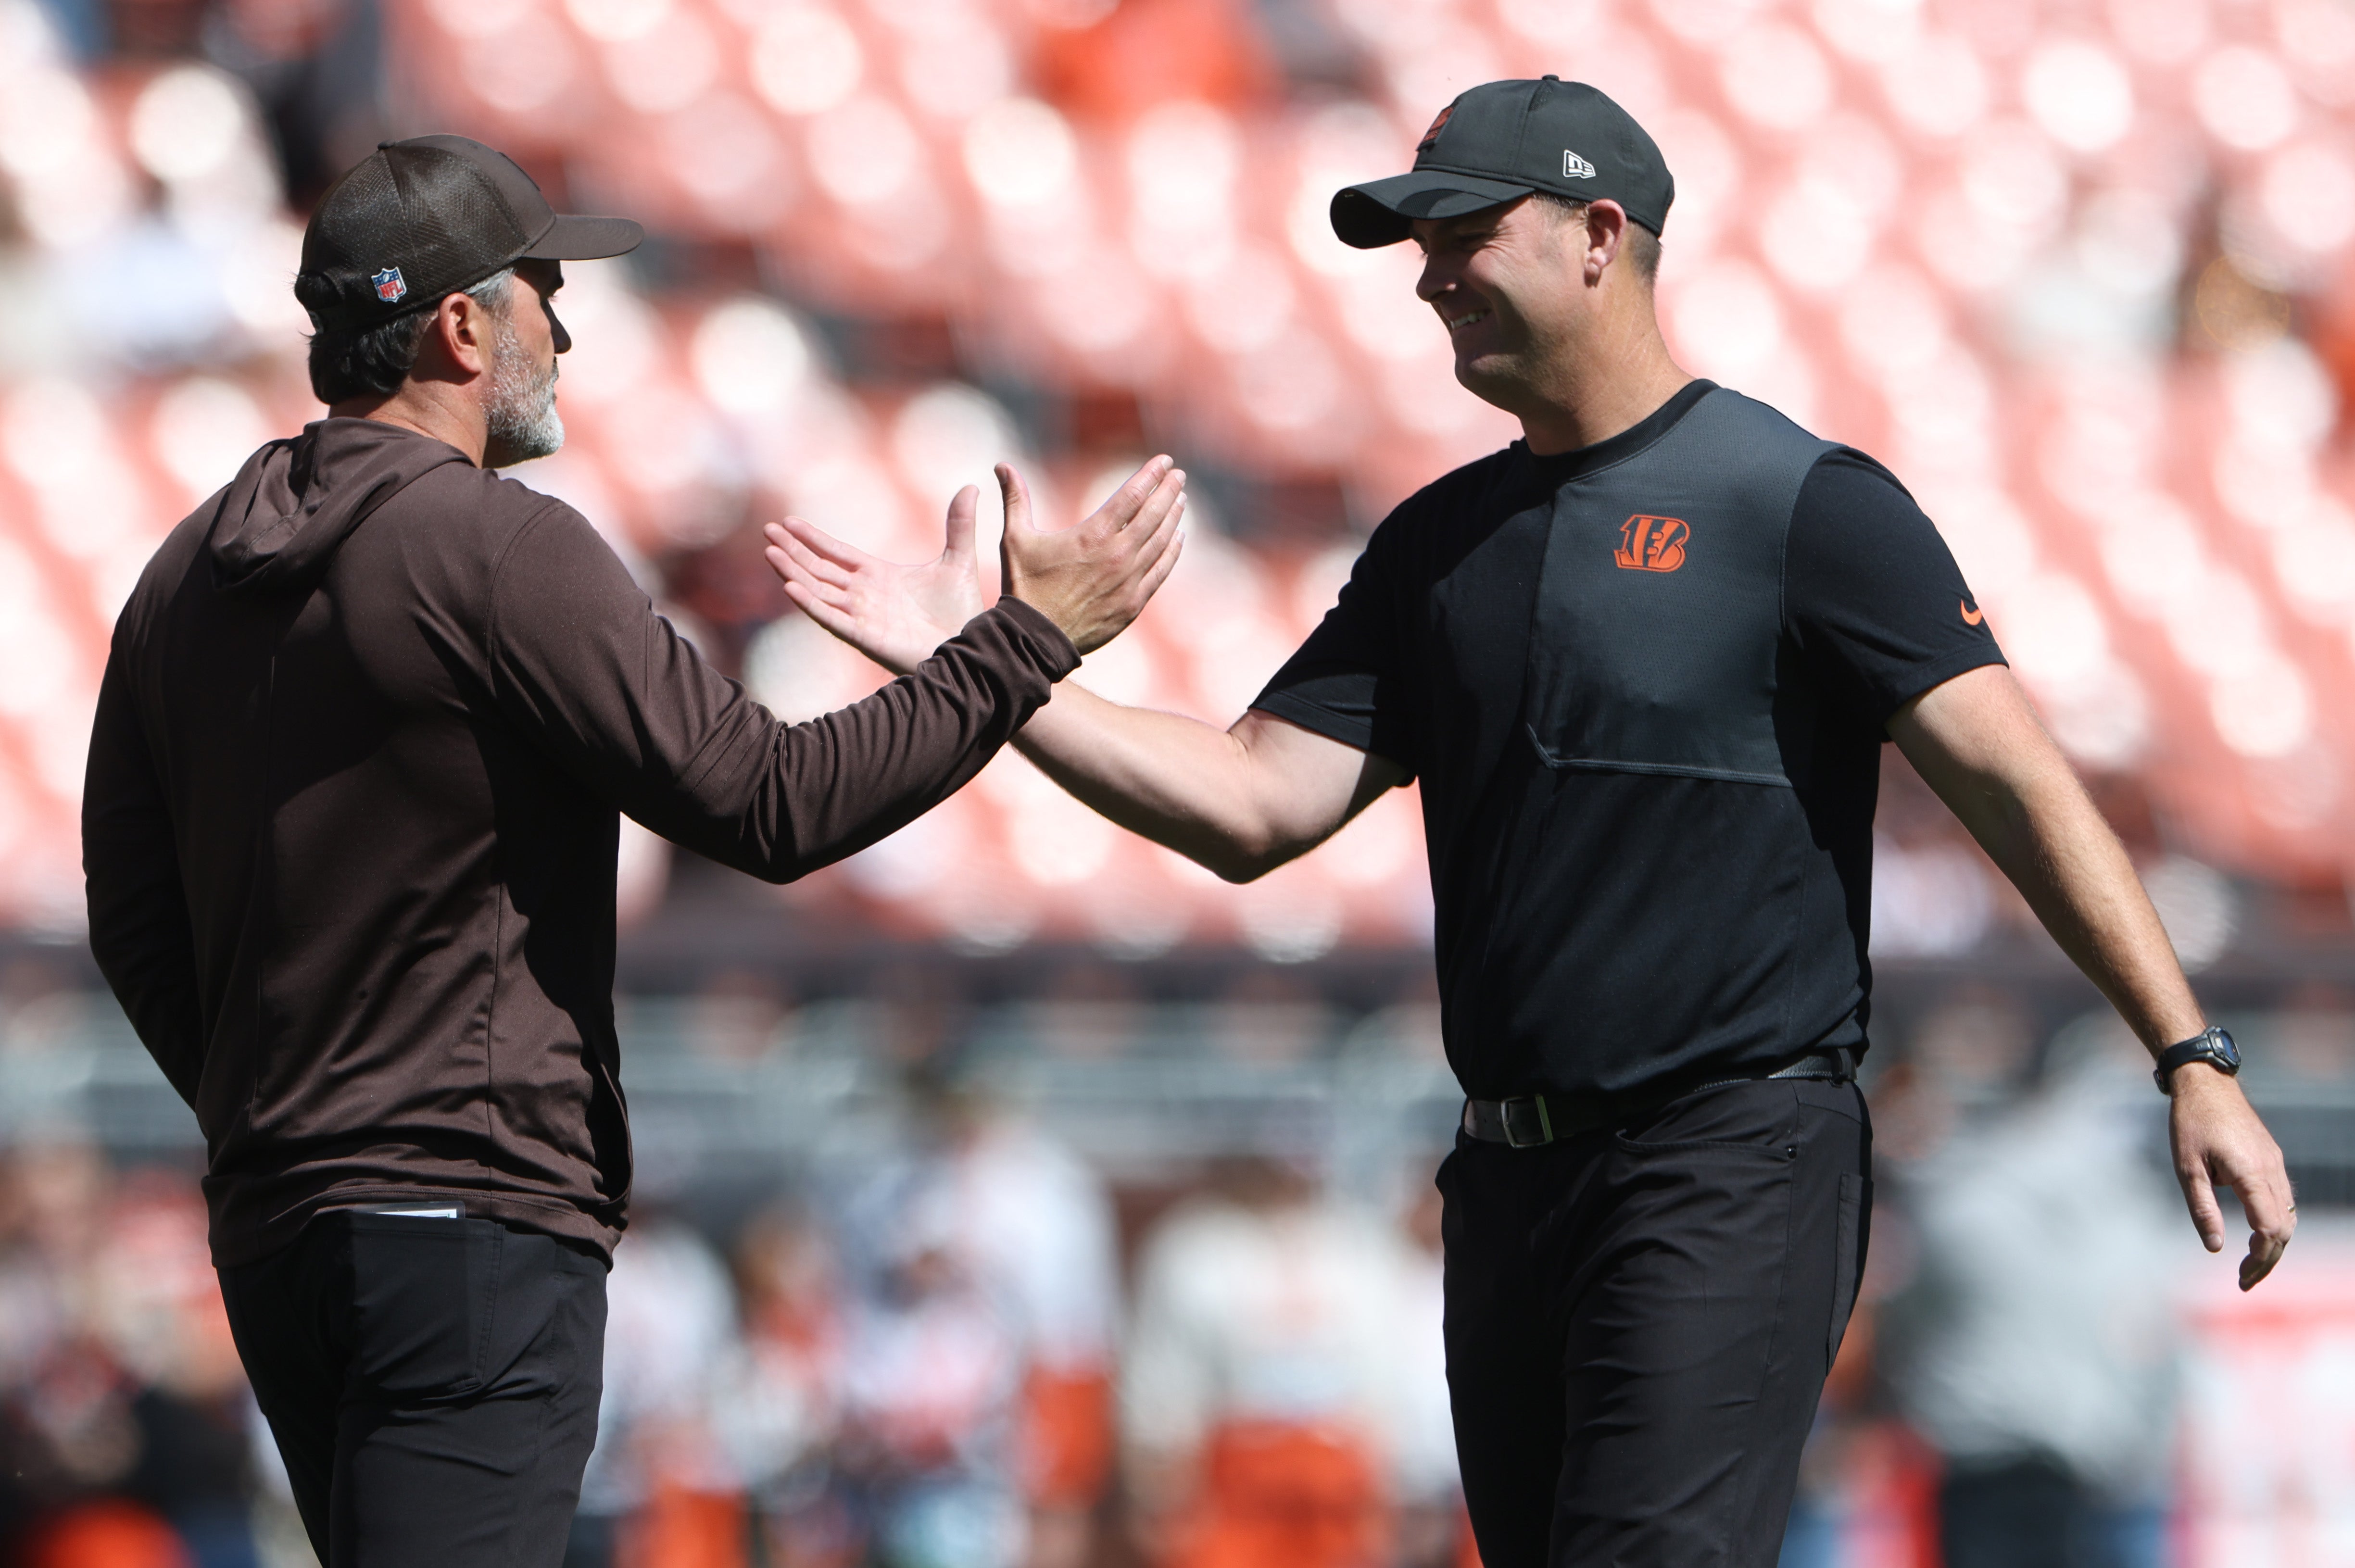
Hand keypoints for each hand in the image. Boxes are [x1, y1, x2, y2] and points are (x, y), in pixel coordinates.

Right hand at [765, 485, 988, 675]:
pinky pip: (831, 618)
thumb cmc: (961, 611)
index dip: (813, 539)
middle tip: (768, 531)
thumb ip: (960, 525)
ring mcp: (862, 616)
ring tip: (770, 553)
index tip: (789, 522)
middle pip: (819, 569)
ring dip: (793, 572)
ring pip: (818, 590)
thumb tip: (971, 486)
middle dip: (794, 551)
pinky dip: (810, 603)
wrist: (968, 646)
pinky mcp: (865, 636)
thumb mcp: (959, 559)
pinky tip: (791, 586)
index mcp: (879, 576)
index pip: (837, 553)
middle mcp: (864, 595)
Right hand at [998, 455, 1185, 654]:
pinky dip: (1172, 552)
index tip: (1165, 461)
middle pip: (1153, 514)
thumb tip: (1001, 465)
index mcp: (1093, 535)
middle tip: (1179, 474)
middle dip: (1169, 490)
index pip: (1132, 495)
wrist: (1033, 639)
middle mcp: (1117, 555)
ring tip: (1181, 499)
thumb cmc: (1024, 586)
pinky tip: (1178, 538)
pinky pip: (1160, 572)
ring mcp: (1129, 581)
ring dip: (1173, 517)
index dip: (1151, 475)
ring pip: (1161, 541)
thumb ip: (1015, 499)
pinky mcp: (1133, 603)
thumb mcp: (1015, 538)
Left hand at [2168, 1063, 2295, 1289]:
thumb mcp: (2187, 1168)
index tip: (2241, 1277)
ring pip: (2288, 1216)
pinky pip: (2284, 1200)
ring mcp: (2276, 1164)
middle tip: (2245, 1281)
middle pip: (2284, 1229)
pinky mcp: (2273, 1159)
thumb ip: (2202, 1208)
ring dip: (2274, 1244)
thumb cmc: (2191, 1123)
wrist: (2206, 1084)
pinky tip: (2258, 1235)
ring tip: (2252, 1265)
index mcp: (2251, 1174)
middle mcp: (2272, 1171)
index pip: (2269, 1229)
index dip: (2259, 1258)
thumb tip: (2214, 1248)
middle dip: (2268, 1259)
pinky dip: (2276, 1224)